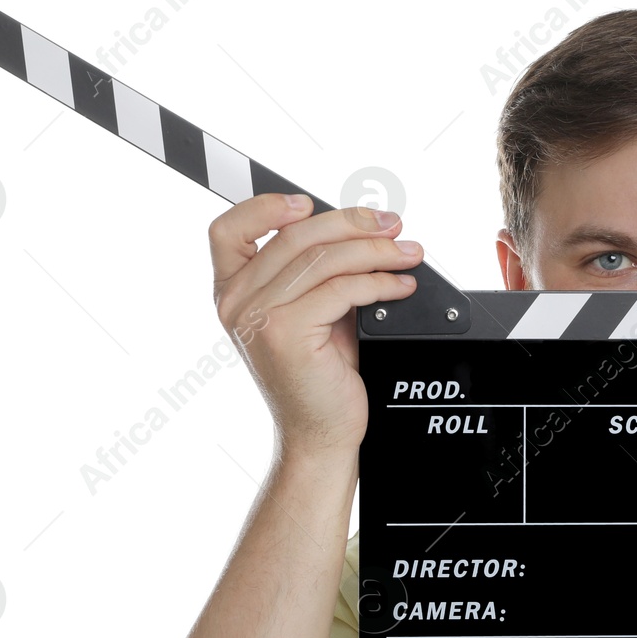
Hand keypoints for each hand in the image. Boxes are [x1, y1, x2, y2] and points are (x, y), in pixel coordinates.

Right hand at [208, 193, 423, 454]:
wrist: (320, 435)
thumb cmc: (318, 377)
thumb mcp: (308, 314)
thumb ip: (312, 272)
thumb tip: (358, 227)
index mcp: (232, 292)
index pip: (228, 229)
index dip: (267, 206)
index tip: (309, 202)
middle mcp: (236, 302)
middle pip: (295, 235)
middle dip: (353, 223)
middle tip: (391, 225)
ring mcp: (257, 316)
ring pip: (324, 258)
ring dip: (376, 250)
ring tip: (407, 254)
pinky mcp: (285, 332)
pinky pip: (342, 287)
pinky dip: (379, 281)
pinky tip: (400, 286)